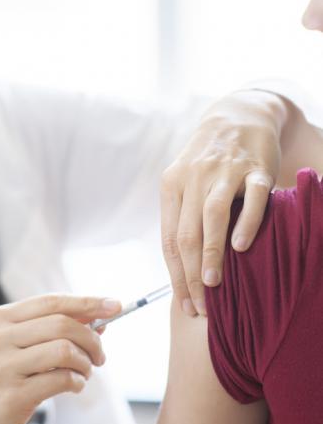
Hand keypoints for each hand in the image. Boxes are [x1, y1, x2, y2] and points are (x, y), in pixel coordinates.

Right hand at [0, 294, 120, 423]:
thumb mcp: (12, 348)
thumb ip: (48, 331)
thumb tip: (96, 321)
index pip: (52, 301)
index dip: (87, 302)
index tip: (115, 305)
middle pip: (62, 323)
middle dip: (92, 338)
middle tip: (100, 355)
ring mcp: (2, 366)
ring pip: (64, 350)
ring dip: (85, 363)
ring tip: (85, 372)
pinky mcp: (12, 395)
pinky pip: (61, 380)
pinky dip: (77, 382)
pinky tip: (73, 386)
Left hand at [160, 90, 287, 316]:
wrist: (235, 117)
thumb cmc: (207, 161)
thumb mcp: (184, 182)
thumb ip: (182, 216)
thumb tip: (182, 266)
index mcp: (171, 186)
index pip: (169, 240)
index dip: (175, 275)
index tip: (184, 304)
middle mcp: (192, 178)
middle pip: (186, 234)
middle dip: (190, 274)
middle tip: (200, 305)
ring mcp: (224, 172)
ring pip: (212, 217)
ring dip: (211, 253)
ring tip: (213, 285)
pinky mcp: (255, 168)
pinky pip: (252, 198)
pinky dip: (246, 222)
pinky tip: (242, 247)